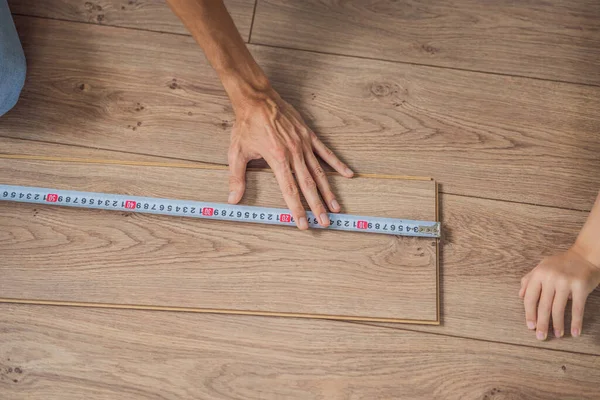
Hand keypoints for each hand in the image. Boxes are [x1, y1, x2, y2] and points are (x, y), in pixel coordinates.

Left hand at [227, 88, 353, 228]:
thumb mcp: (237, 152)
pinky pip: (326, 152)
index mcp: (277, 159)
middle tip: (325, 222)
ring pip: (319, 172)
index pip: (290, 190)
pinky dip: (337, 164)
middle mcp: (294, 154)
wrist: (257, 99)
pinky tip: (348, 174)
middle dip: (317, 206)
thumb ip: (236, 177)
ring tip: (336, 207)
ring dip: (328, 191)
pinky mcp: (309, 136)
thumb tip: (233, 199)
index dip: (297, 209)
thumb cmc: (247, 125)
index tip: (303, 223)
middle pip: (308, 185)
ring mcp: (304, 144)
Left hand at [519, 246, 599, 339]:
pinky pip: (577, 308)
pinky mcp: (580, 287)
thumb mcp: (542, 266)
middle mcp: (550, 278)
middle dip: (541, 323)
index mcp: (539, 274)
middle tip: (540, 337)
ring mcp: (566, 282)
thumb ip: (529, 280)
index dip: (529, 314)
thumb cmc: (561, 263)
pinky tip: (574, 333)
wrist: (586, 255)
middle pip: (543, 306)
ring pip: (558, 309)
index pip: (530, 298)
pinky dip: (575, 322)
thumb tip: (520, 295)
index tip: (530, 326)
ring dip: (557, 325)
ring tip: (557, 335)